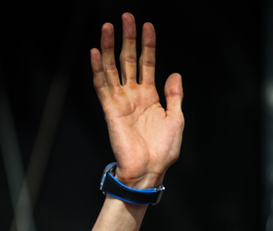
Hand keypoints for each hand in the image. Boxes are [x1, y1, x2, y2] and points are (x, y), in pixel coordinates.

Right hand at [91, 13, 183, 187]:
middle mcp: (133, 95)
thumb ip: (175, 96)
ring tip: (108, 27)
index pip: (147, 63)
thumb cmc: (163, 151)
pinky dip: (98, 69)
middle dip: (128, 38)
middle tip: (126, 17)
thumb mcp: (176, 120)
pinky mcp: (110, 109)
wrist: (149, 171)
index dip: (147, 45)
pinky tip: (95, 52)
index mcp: (150, 96)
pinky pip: (102, 86)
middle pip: (128, 60)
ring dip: (110, 47)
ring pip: (112, 68)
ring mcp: (120, 100)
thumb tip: (175, 74)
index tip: (148, 26)